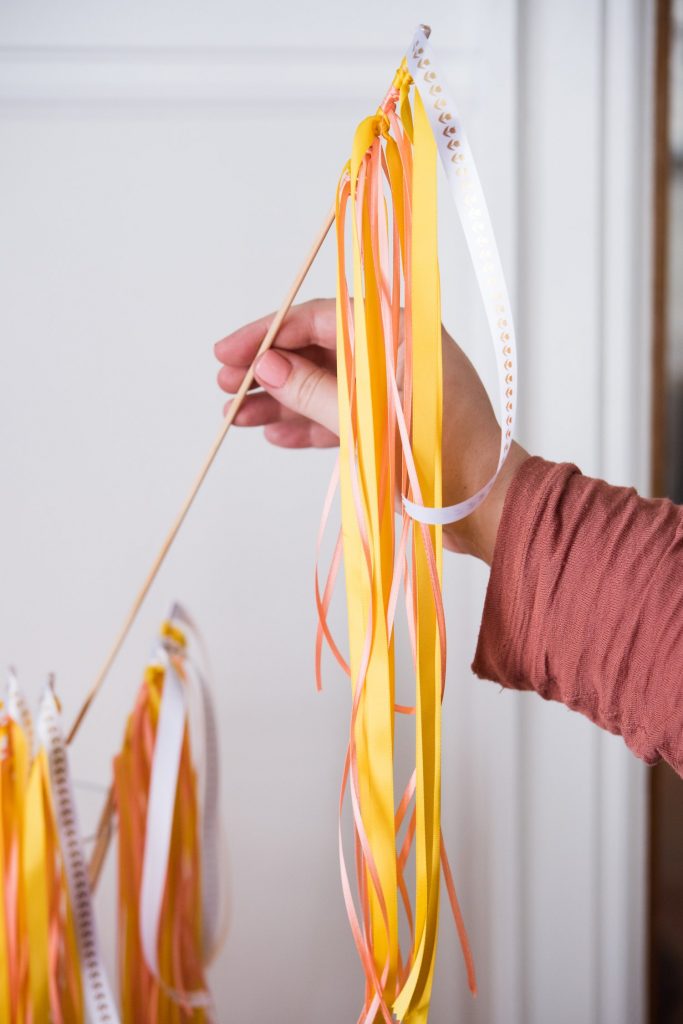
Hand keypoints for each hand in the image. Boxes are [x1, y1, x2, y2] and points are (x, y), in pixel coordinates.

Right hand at [214, 298, 528, 563]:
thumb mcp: (369, 420)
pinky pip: (340, 416)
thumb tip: (267, 366)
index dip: (271, 332)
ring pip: (324, 386)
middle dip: (270, 368)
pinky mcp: (391, 425)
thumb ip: (315, 391)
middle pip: (319, 351)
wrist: (486, 507)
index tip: (230, 351)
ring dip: (280, 400)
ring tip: (237, 417)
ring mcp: (393, 391)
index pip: (324, 317)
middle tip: (227, 385)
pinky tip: (273, 434)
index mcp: (402, 335)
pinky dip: (308, 425)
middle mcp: (397, 356)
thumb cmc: (444, 457)